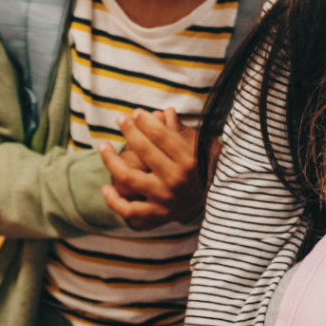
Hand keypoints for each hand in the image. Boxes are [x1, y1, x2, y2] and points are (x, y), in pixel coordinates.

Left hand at [100, 108, 202, 229]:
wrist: (222, 202)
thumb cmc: (208, 168)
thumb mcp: (201, 147)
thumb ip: (181, 131)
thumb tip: (166, 111)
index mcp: (190, 160)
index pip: (161, 135)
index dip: (146, 121)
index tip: (136, 113)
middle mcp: (176, 179)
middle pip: (144, 150)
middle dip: (130, 130)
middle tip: (121, 119)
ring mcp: (165, 198)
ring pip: (128, 177)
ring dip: (111, 160)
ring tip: (103, 145)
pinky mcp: (158, 214)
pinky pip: (129, 210)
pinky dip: (114, 201)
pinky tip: (106, 187)